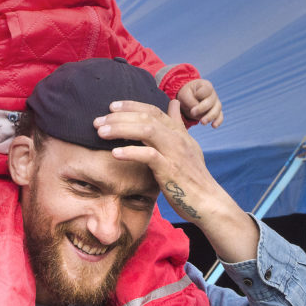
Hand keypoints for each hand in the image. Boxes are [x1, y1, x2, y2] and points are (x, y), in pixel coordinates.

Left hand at [93, 100, 256, 262]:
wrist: (208, 202)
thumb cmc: (194, 177)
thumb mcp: (188, 146)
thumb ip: (177, 124)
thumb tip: (174, 103)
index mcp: (178, 132)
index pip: (153, 110)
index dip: (131, 105)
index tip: (111, 106)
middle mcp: (177, 138)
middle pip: (147, 116)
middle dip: (120, 116)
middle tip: (97, 120)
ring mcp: (175, 153)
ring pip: (147, 130)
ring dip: (121, 129)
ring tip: (101, 132)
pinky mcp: (170, 170)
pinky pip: (149, 155)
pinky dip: (131, 152)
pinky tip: (115, 153)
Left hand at [176, 79, 223, 127]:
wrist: (188, 99)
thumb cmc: (187, 94)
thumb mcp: (184, 94)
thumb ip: (190, 101)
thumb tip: (197, 111)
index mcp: (206, 86)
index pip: (207, 90)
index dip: (199, 95)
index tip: (192, 97)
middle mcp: (213, 94)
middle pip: (211, 101)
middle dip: (202, 108)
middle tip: (192, 113)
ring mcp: (216, 103)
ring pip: (217, 110)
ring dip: (210, 116)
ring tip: (202, 122)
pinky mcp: (216, 112)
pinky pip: (220, 117)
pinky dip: (218, 121)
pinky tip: (213, 126)